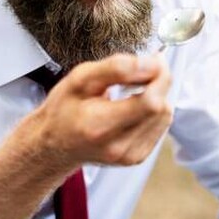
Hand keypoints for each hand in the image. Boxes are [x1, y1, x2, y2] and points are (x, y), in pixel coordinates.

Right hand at [26, 53, 172, 170]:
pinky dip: (153, 112)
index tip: (155, 61)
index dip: (159, 78)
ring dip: (156, 97)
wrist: (54, 144)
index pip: (150, 102)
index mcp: (99, 125)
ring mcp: (129, 156)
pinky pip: (160, 127)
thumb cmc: (63, 109)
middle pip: (161, 109)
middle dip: (159, 83)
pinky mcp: (136, 158)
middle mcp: (117, 146)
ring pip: (165, 117)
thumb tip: (151, 64)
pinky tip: (133, 107)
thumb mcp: (80, 78)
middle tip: (144, 70)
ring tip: (132, 91)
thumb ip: (116, 68)